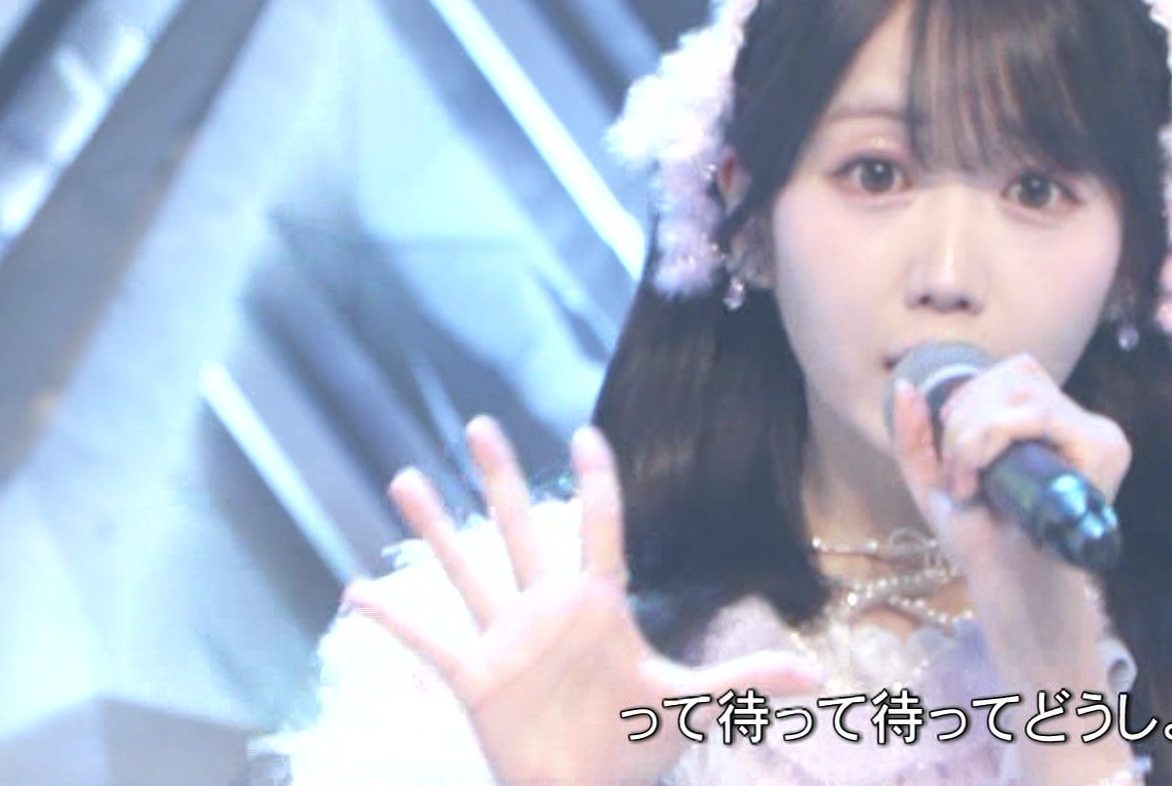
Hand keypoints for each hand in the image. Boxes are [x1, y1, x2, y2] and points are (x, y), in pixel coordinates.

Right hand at [344, 418, 821, 785]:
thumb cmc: (636, 749)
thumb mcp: (692, 707)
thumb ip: (745, 684)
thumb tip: (816, 679)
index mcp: (598, 605)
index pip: (600, 528)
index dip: (596, 481)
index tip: (584, 432)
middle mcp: (547, 611)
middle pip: (521, 529)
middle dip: (500, 477)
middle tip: (479, 423)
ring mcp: (507, 641)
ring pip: (466, 570)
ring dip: (434, 529)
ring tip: (405, 477)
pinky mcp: (475, 680)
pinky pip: (427, 643)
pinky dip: (393, 620)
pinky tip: (355, 591)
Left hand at [887, 354, 1129, 662]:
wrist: (1009, 585)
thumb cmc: (980, 541)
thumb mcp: (935, 483)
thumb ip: (915, 437)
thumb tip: (905, 387)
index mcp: (1049, 424)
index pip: (1016, 373)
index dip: (973, 396)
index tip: (954, 451)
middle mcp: (1080, 424)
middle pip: (1016, 377)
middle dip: (966, 417)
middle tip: (958, 475)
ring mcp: (1097, 435)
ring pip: (1022, 392)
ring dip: (974, 433)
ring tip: (969, 481)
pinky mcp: (1102, 450)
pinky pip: (1038, 416)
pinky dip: (992, 436)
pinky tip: (980, 475)